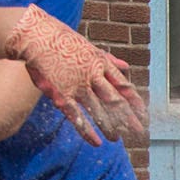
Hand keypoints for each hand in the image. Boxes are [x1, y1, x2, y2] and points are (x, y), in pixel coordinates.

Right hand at [4, 6, 145, 143]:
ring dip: (109, 127)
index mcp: (101, 63)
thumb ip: (109, 59)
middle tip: (138, 133)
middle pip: (115, 101)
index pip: (124, 86)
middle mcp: (93, 75)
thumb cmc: (61, 40)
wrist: (35, 36)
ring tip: (117, 139)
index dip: (135, 102)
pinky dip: (88, 131)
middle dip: (129, 119)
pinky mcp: (62, 95)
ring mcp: (78, 86)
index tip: (144, 115)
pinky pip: (77, 117)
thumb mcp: (89, 47)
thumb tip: (127, 66)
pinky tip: (97, 142)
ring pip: (99, 111)